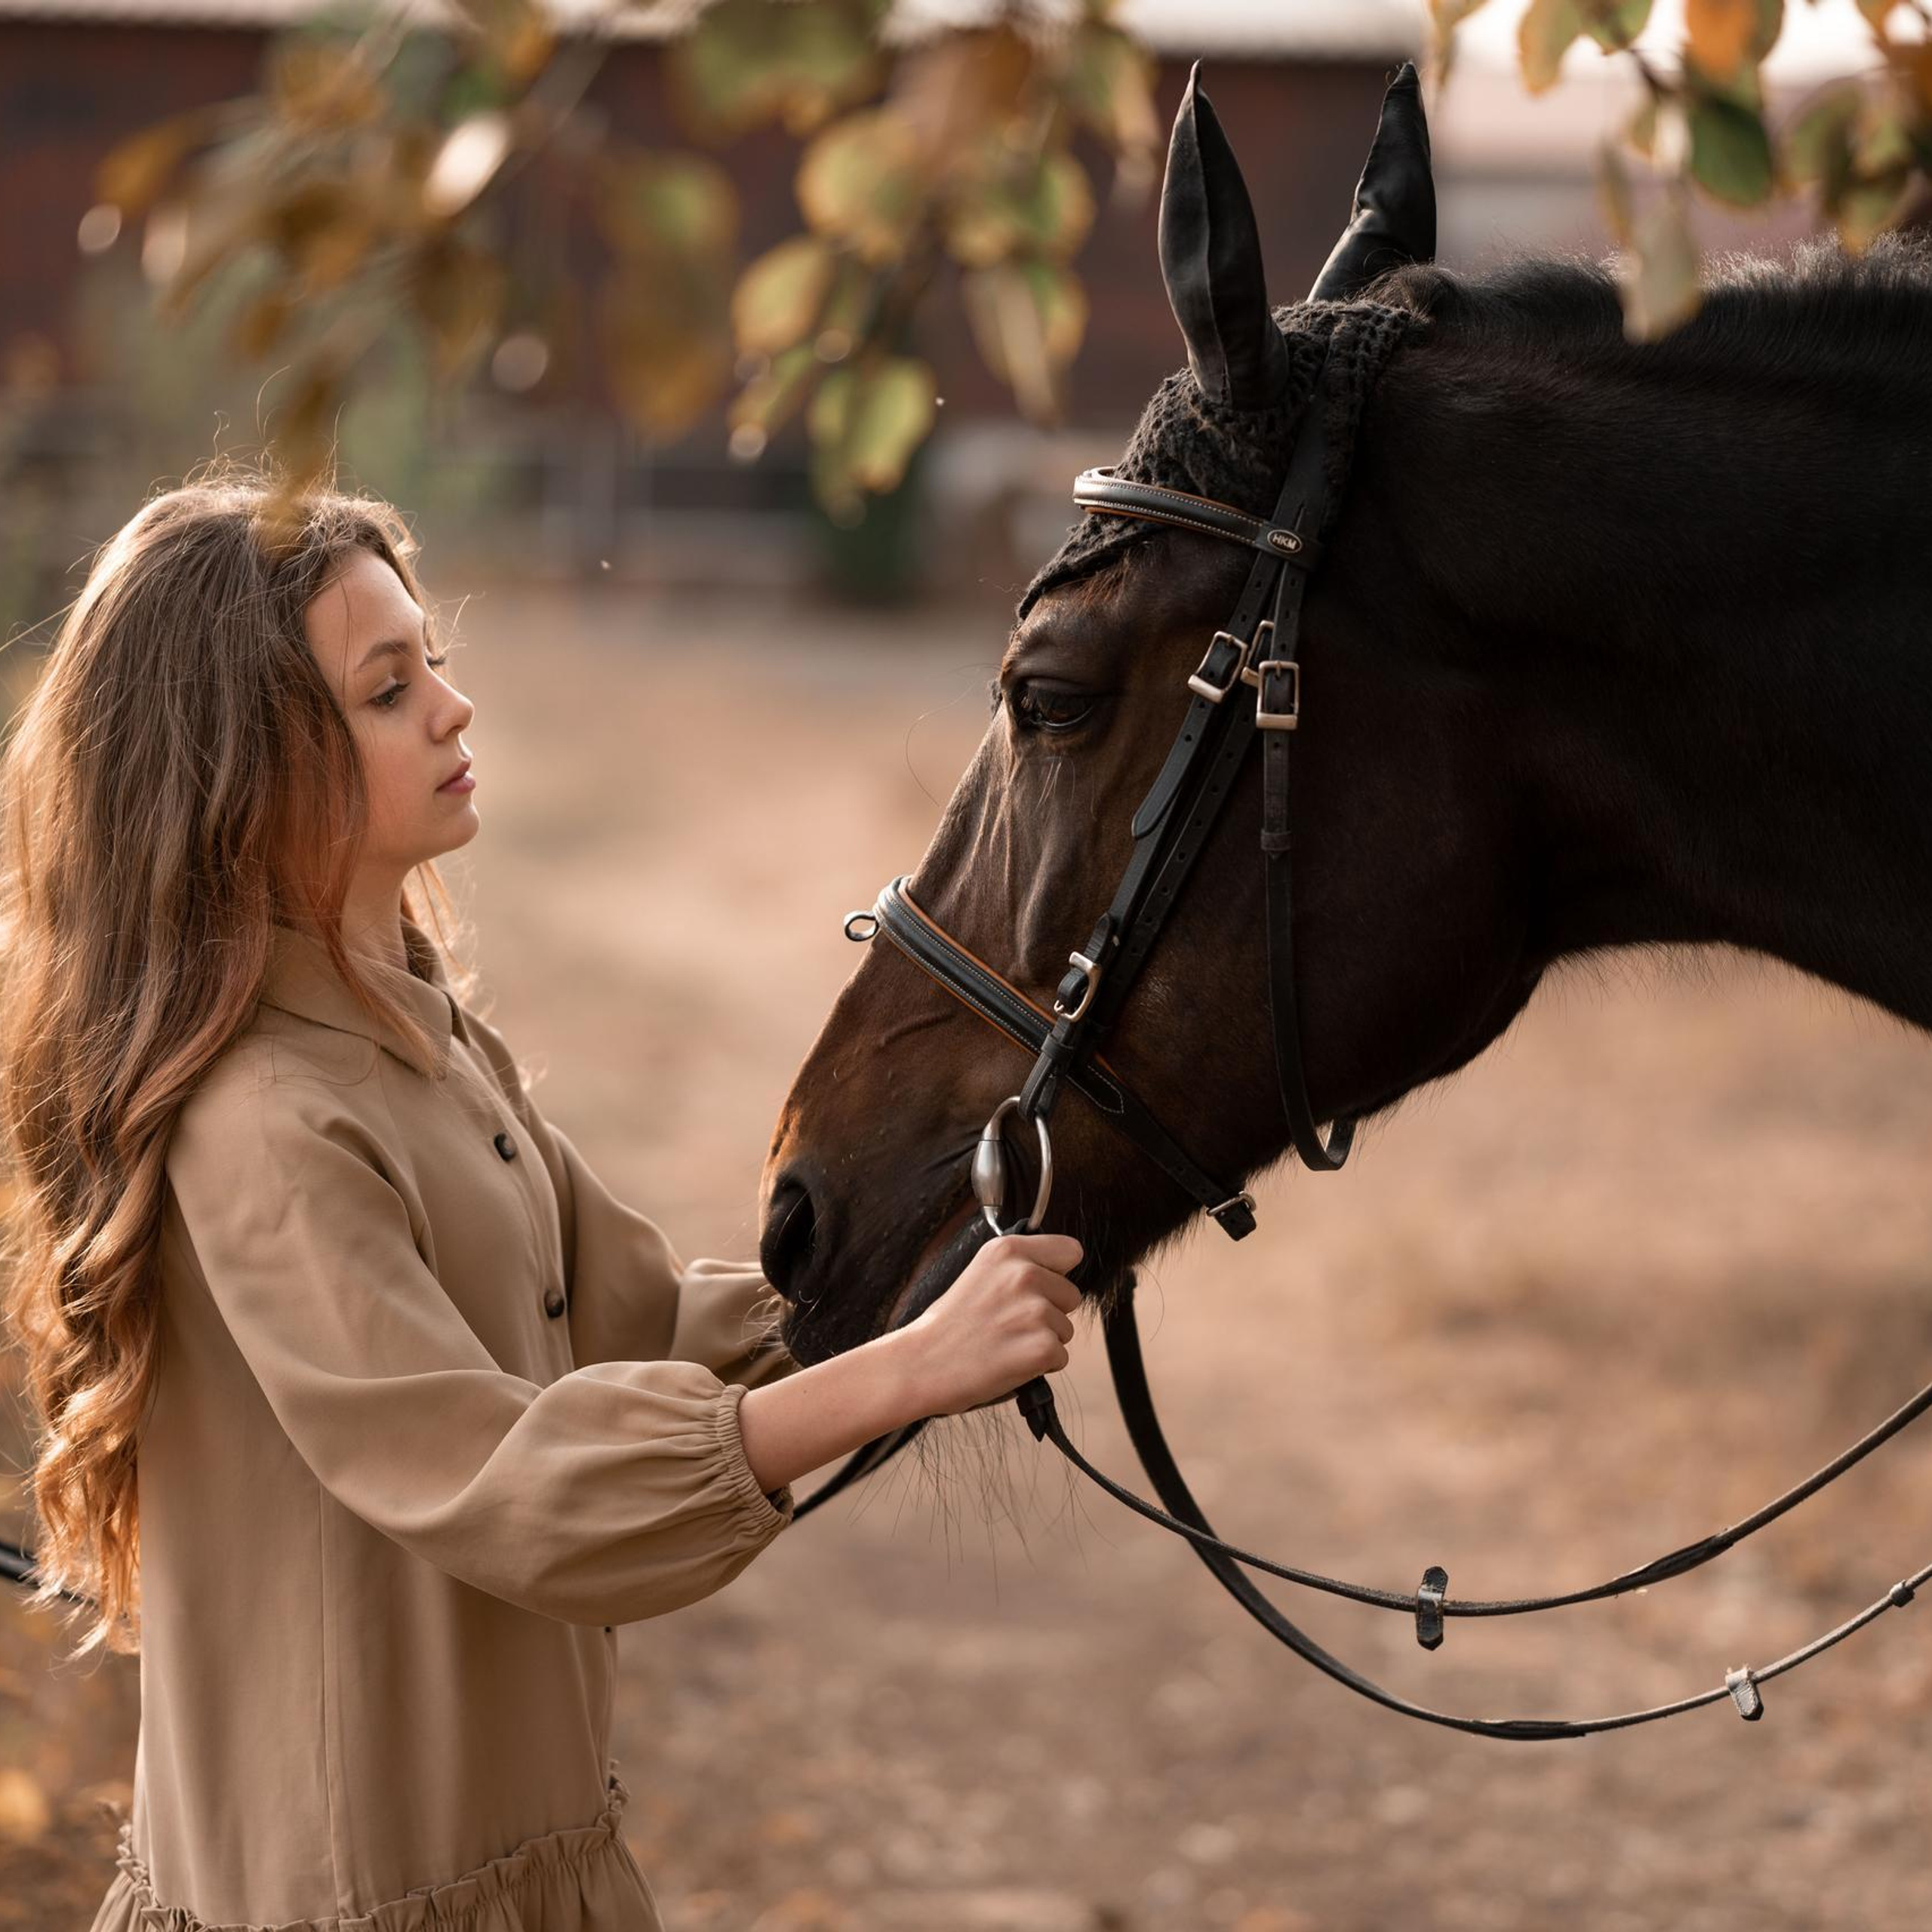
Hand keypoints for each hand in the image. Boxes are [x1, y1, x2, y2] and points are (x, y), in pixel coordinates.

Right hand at [894, 1232, 1083, 1417]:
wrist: (921, 1364)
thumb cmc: (948, 1325)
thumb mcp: (980, 1274)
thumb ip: (1018, 1267)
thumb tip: (1056, 1273)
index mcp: (1008, 1250)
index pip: (1070, 1251)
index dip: (1058, 1273)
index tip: (1041, 1287)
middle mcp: (1025, 1274)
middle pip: (1071, 1295)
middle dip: (1051, 1312)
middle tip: (1010, 1324)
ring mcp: (1035, 1311)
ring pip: (1066, 1329)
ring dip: (1042, 1340)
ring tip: (1004, 1343)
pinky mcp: (1042, 1347)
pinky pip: (1060, 1357)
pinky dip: (1040, 1366)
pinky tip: (1007, 1361)